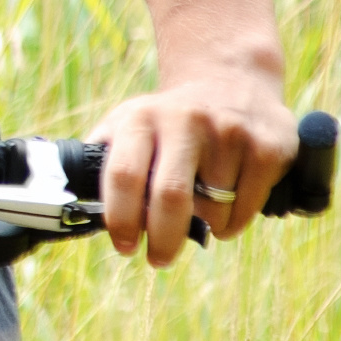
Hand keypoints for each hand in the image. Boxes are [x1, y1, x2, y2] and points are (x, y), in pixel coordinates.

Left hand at [93, 56, 297, 265]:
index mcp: (141, 118)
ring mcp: (228, 133)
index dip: (121, 219)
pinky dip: (232, 224)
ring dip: (205, 227)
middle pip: (170, 198)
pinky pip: (245, 210)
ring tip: (201, 213)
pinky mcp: (267, 148)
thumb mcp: (128, 123)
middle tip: (159, 259)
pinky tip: (228, 208)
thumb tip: (73, 204)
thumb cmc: (169, 119)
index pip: (123, 176)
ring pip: (213, 211)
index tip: (125, 246)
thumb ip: (102, 158)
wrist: (232, 82)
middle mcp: (184, 121)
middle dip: (163, 240)